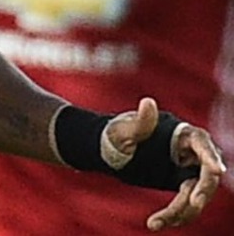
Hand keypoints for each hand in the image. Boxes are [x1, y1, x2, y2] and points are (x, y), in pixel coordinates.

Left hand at [103, 97, 226, 230]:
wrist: (108, 151)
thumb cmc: (115, 134)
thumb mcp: (123, 130)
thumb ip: (139, 122)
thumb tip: (148, 102)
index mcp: (179, 132)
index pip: (201, 142)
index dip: (211, 156)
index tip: (217, 172)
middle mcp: (189, 150)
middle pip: (206, 173)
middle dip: (202, 190)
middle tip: (194, 204)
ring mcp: (188, 168)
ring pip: (196, 192)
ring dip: (183, 210)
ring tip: (157, 222)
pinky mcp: (182, 183)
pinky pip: (187, 202)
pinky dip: (176, 214)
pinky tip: (157, 223)